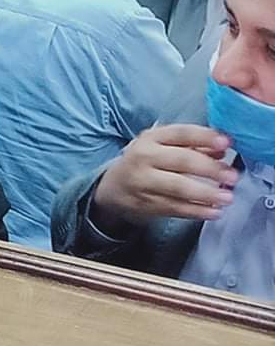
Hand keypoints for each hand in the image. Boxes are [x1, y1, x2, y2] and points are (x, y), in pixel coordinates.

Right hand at [92, 125, 238, 228]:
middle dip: (210, 169)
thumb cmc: (146, 162)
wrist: (113, 187)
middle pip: (181, 161)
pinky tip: (212, 211)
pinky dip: (196, 211)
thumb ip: (192, 145)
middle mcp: (144, 157)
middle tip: (231, 176)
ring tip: (226, 197)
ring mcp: (143, 182)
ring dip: (205, 193)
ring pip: (178, 187)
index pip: (181, 133)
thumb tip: (222, 149)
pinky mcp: (146, 203)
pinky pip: (174, 208)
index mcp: (151, 138)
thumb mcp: (162, 145)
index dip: (205, 137)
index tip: (227, 142)